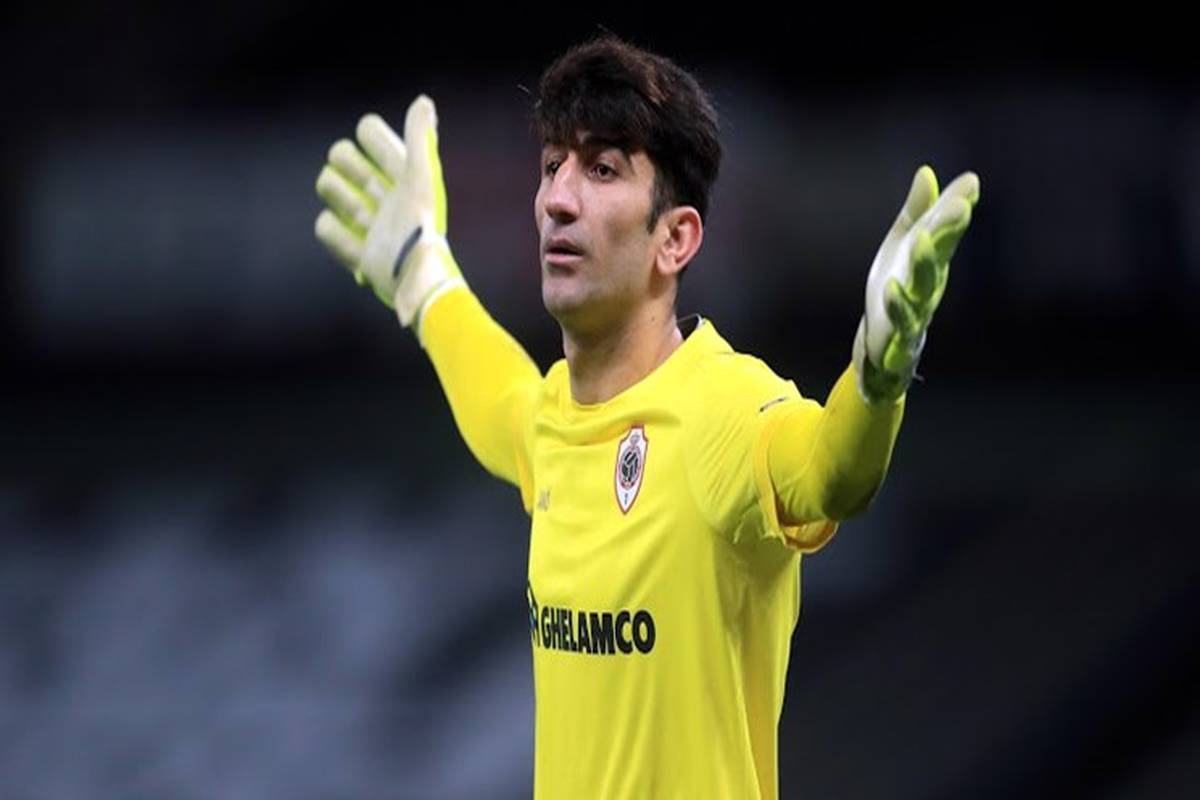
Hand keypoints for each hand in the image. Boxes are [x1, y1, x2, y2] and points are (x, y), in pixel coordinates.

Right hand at [314, 94, 463, 327]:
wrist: (415, 281)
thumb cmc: (422, 228)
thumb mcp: (422, 180)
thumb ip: (419, 140)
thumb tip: (423, 101)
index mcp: (402, 174)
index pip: (369, 133)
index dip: (368, 137)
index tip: (377, 153)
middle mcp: (384, 194)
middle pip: (341, 156)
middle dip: (348, 167)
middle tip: (369, 189)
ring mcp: (368, 221)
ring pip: (328, 186)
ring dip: (340, 197)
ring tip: (362, 216)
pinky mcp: (356, 250)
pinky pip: (324, 227)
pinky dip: (336, 235)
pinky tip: (358, 245)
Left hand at [852, 165, 979, 403]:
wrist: (881, 349)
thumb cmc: (897, 292)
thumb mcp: (902, 247)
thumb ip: (916, 212)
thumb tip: (927, 171)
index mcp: (932, 263)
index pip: (946, 233)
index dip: (956, 209)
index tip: (969, 184)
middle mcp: (929, 286)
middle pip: (939, 255)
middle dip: (948, 230)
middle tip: (957, 206)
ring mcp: (915, 313)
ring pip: (923, 288)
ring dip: (924, 264)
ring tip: (920, 238)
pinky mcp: (897, 337)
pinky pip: (900, 322)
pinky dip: (897, 307)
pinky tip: (891, 289)